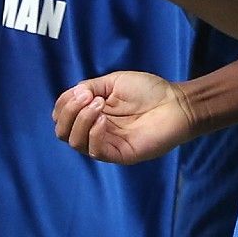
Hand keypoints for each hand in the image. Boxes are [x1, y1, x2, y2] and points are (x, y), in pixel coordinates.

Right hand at [52, 70, 195, 163]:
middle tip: (87, 97)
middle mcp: (95, 130)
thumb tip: (73, 95)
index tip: (80, 91)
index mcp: (92, 114)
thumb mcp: (113, 82)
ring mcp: (106, 144)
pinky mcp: (119, 154)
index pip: (62, 116)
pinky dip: (93, 133)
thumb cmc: (148, 91)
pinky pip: (94, 151)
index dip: (63, 104)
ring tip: (99, 104)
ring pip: (75, 142)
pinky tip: (104, 119)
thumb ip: (90, 87)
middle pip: (63, 132)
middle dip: (68, 112)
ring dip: (81, 120)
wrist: (175, 103)